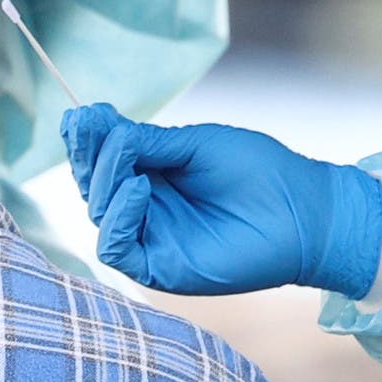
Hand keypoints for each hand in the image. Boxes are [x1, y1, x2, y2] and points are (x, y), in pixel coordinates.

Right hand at [60, 105, 381, 295]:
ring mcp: (151, 237)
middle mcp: (145, 208)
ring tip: (124, 153)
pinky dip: (118, 216)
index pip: (104, 159)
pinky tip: (138, 187)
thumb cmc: (259, 172)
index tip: (80, 114)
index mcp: (153, 175)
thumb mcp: (197, 144)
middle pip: (93, 184)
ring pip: (99, 212)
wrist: (302, 210)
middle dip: (86, 153)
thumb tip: (97, 123)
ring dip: (103, 179)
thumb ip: (147, 142)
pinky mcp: (159, 267)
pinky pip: (117, 247)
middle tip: (86, 124)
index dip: (88, 138)